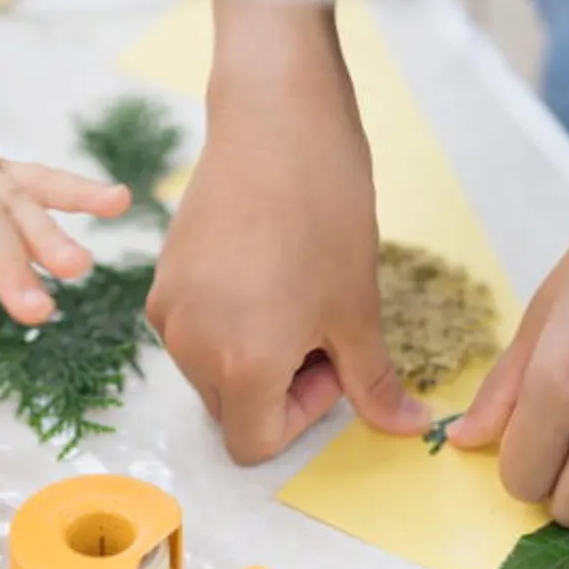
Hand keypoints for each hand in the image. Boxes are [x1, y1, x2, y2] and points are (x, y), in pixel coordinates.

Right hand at [147, 82, 427, 464]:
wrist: (274, 124)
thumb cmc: (323, 212)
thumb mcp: (358, 308)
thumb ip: (373, 382)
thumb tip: (407, 428)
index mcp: (241, 367)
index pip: (256, 444)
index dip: (302, 416)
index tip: (331, 361)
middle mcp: (191, 348)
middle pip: (231, 410)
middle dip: (278, 388)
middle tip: (320, 327)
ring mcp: (169, 312)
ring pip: (210, 371)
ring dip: (252, 355)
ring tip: (291, 292)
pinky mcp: (162, 280)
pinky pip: (193, 330)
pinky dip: (228, 322)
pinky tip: (263, 269)